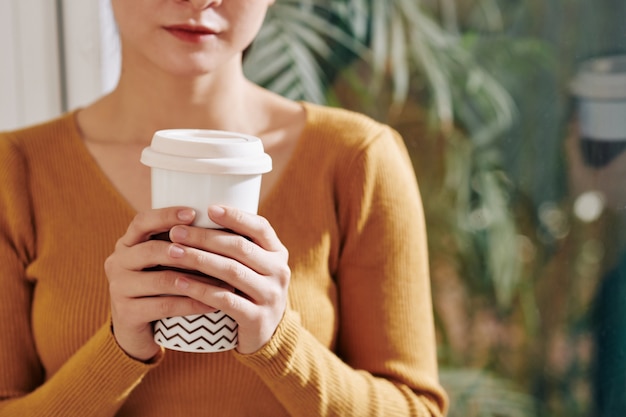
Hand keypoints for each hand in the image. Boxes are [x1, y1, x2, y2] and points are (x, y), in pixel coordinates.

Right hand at [105, 207, 226, 360]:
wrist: (141, 330)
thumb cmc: (162, 287)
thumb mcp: (166, 262)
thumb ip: (182, 243)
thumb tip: (226, 222)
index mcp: (127, 243)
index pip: (142, 221)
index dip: (166, 215)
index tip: (194, 213)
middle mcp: (117, 262)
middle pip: (151, 250)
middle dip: (186, 250)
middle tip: (216, 252)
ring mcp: (119, 288)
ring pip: (162, 280)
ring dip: (197, 280)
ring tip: (225, 282)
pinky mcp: (126, 314)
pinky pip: (164, 306)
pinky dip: (192, 304)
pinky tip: (213, 304)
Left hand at [169, 205, 290, 353]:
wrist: (265, 335)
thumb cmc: (249, 291)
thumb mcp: (254, 266)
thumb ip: (237, 245)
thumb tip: (197, 213)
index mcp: (278, 253)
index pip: (260, 227)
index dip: (236, 216)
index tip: (209, 208)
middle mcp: (279, 271)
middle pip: (240, 248)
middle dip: (205, 237)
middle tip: (176, 232)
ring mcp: (270, 296)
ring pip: (232, 271)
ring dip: (199, 260)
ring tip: (172, 253)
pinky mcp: (257, 318)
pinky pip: (225, 299)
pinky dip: (200, 289)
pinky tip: (180, 283)